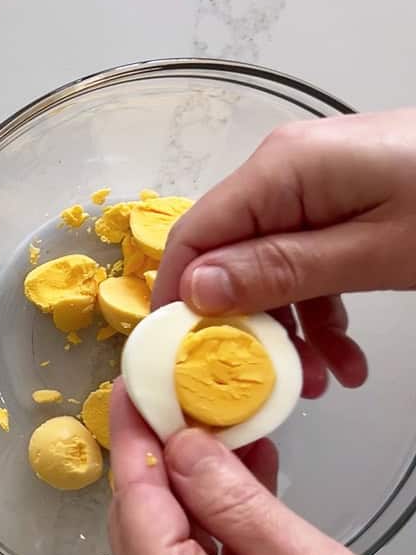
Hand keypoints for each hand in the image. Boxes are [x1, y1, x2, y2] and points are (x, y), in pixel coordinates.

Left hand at [107, 381, 415, 554]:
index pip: (136, 506)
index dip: (133, 441)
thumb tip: (185, 448)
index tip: (130, 391)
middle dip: (159, 459)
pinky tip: (242, 481)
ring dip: (193, 488)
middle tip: (176, 401)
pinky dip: (216, 525)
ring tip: (220, 429)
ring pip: (170, 544)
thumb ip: (238, 504)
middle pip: (142, 525)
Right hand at [152, 109, 415, 397]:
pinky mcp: (341, 201)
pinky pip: (306, 261)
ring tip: (323, 380)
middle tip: (269, 383)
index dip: (177, 303)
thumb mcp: (377, 251)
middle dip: (246, 326)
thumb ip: (282, 271)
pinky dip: (320, 308)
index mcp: (281, 171)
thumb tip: (194, 292)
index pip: (192, 238)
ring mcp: (312, 185)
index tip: (183, 362)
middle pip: (228, 257)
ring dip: (289, 328)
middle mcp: (283, 172)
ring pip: (267, 267)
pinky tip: (345, 354)